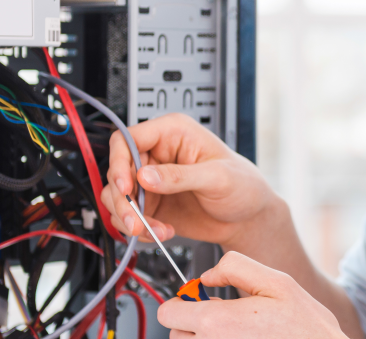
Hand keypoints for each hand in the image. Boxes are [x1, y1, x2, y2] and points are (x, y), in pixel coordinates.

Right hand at [100, 113, 282, 247]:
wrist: (249, 218)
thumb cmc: (244, 186)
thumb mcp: (217, 177)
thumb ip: (181, 176)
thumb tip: (145, 176)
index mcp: (173, 133)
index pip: (127, 139)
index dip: (119, 162)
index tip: (127, 188)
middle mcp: (157, 154)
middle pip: (117, 171)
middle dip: (122, 200)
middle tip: (134, 220)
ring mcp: (152, 180)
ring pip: (116, 196)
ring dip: (129, 218)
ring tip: (153, 231)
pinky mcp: (151, 203)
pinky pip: (128, 215)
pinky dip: (138, 229)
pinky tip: (161, 232)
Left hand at [156, 251, 348, 338]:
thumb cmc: (306, 328)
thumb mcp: (278, 282)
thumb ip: (236, 267)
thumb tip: (208, 275)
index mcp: (218, 322)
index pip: (167, 312)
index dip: (181, 301)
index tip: (199, 300)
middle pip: (174, 332)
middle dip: (192, 321)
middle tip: (222, 317)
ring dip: (202, 338)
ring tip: (234, 332)